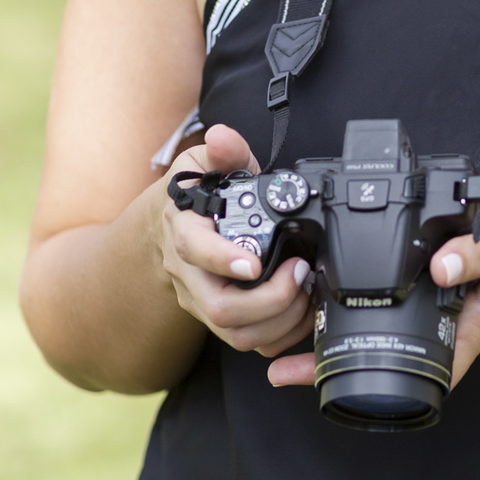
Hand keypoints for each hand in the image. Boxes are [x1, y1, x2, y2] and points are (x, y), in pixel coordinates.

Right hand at [160, 123, 314, 365]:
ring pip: (237, 334)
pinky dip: (283, 334)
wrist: (173, 229)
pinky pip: (252, 343)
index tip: (254, 263)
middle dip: (270, 299)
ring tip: (307, 290)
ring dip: (282, 319)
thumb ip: (222, 151)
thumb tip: (223, 137)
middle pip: (221, 308)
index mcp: (183, 232)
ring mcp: (203, 302)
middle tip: (300, 272)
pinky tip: (303, 310)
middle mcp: (190, 275)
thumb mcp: (206, 164)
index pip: (192, 252)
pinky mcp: (222, 320)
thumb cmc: (198, 196)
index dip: (222, 260)